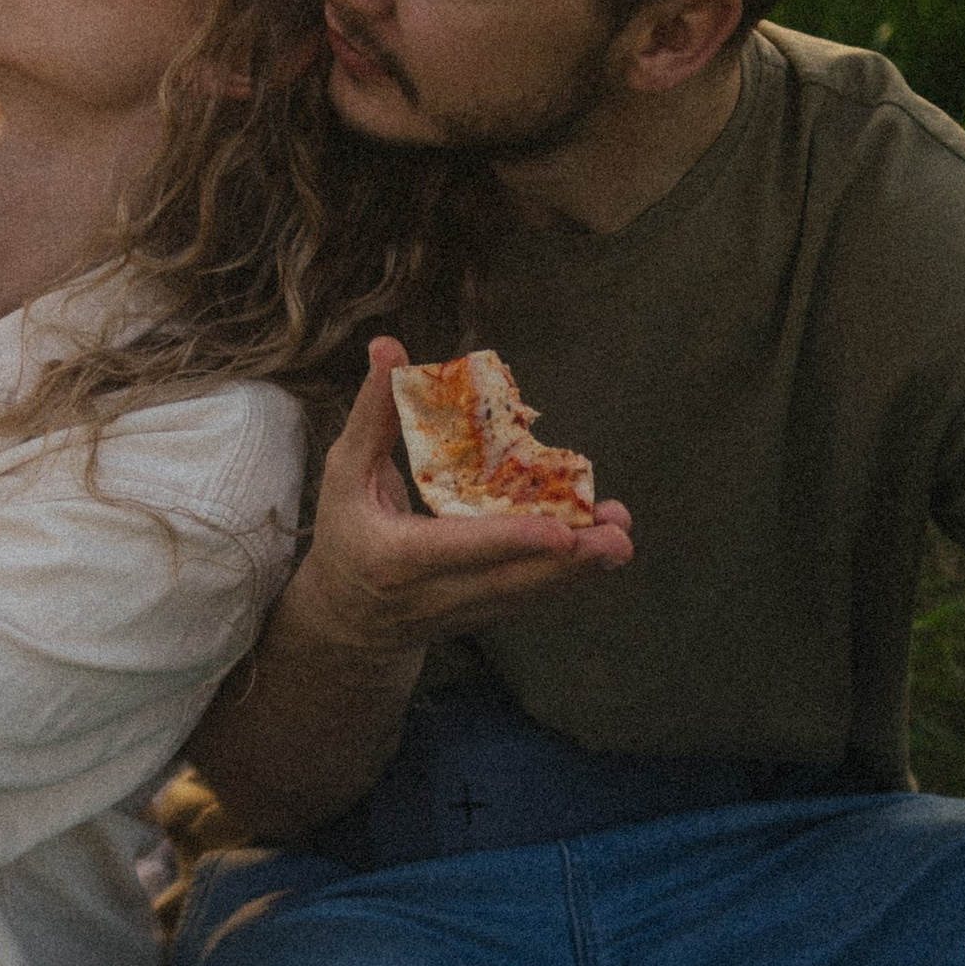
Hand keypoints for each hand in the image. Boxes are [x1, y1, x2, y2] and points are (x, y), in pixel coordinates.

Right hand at [292, 339, 633, 673]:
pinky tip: (599, 548)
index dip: (511, 541)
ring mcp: (459, 612)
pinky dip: (563, 574)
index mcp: (393, 557)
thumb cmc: (345, 530)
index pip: (457, 549)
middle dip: (567, 563)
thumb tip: (388, 345)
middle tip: (618, 537)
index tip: (561, 532)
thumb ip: (374, 414)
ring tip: (620, 536)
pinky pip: (526, 595)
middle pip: (508, 581)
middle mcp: (429, 594)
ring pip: (525, 593)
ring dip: (578, 569)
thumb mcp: (345, 471)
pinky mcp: (480, 617)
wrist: (346, 619)